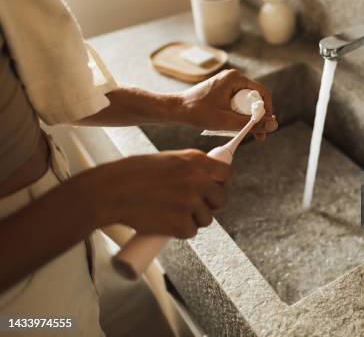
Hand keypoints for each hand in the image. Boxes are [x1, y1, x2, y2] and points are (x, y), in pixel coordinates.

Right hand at [56, 149, 230, 237]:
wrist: (110, 192)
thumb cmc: (131, 174)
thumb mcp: (166, 159)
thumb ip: (188, 167)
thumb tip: (205, 177)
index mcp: (195, 160)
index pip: (227, 173)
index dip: (222, 183)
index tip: (215, 188)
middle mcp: (197, 180)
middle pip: (221, 199)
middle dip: (210, 204)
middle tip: (193, 206)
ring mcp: (190, 202)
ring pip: (207, 218)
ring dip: (193, 219)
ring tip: (172, 214)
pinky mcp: (181, 223)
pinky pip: (191, 232)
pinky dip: (180, 232)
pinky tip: (166, 224)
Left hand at [176, 69, 277, 139]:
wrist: (175, 110)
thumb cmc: (197, 112)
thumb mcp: (227, 121)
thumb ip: (251, 124)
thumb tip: (274, 126)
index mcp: (235, 78)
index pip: (262, 93)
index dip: (267, 111)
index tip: (265, 126)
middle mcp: (233, 78)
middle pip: (255, 99)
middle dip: (257, 118)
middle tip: (258, 135)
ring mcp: (227, 84)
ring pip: (246, 103)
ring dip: (248, 119)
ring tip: (248, 134)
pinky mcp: (222, 92)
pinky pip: (238, 104)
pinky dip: (239, 116)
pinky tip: (237, 127)